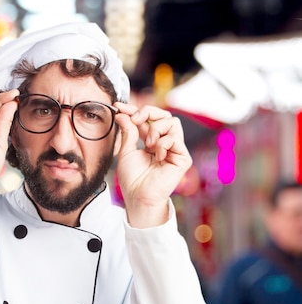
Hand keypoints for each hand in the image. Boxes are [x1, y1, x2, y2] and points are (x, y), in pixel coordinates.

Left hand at [114, 103, 191, 227]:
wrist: (138, 196)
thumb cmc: (132, 179)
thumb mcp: (126, 151)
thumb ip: (128, 132)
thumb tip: (122, 114)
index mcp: (152, 141)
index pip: (147, 119)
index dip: (134, 110)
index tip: (119, 107)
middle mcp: (165, 143)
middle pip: (164, 115)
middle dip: (148, 112)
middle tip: (136, 120)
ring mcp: (175, 150)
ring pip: (172, 122)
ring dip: (156, 129)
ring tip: (148, 145)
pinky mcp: (183, 157)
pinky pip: (175, 138)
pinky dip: (163, 143)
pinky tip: (157, 155)